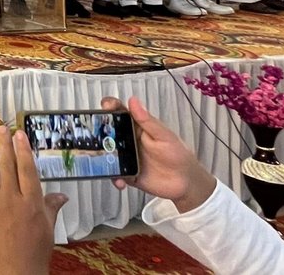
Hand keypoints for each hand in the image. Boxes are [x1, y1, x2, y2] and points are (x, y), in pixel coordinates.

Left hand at [0, 127, 67, 274]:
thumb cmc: (34, 251)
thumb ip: (52, 206)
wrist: (15, 271)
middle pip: (6, 164)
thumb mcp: (48, 227)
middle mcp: (11, 199)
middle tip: (1, 129)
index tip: (19, 134)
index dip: (22, 148)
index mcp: (31, 202)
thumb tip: (62, 195)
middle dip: (3, 143)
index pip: (26, 167)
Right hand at [102, 97, 216, 211]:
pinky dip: (114, 178)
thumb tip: (133, 100)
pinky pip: (113, 174)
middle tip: (97, 138)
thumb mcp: (164, 136)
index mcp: (137, 127)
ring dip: (102, 158)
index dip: (109, 107)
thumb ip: (148, 121)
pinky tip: (121, 181)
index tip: (105, 107)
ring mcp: (126, 157)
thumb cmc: (178, 154)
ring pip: (106, 154)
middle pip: (106, 132)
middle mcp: (128, 140)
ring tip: (106, 164)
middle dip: (98, 133)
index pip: (119, 112)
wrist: (185, 182)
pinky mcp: (126, 173)